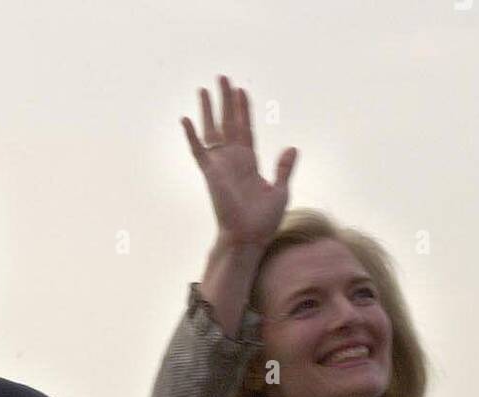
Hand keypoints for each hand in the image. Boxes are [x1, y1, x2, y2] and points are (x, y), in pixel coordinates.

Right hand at [182, 74, 297, 248]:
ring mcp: (220, 165)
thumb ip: (284, 168)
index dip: (244, 110)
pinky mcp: (210, 173)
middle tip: (222, 78)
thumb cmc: (264, 220)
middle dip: (226, 100)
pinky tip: (185, 119)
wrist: (249, 236)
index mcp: (250, 162)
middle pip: (229, 122)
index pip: (246, 129)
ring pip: (212, 130)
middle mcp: (233, 160)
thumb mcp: (281, 191)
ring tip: (203, 88)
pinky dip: (191, 136)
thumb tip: (292, 147)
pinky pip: (198, 151)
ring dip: (208, 109)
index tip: (241, 90)